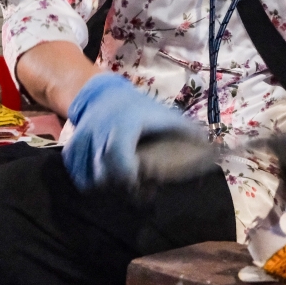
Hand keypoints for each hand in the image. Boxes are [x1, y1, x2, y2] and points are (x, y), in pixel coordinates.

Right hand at [62, 73, 201, 189]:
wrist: (102, 95)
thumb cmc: (139, 109)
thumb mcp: (165, 115)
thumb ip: (185, 131)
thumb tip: (214, 148)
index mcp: (122, 128)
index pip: (119, 158)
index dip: (129, 177)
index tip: (141, 186)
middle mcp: (99, 136)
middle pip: (103, 175)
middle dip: (120, 187)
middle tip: (137, 188)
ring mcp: (82, 144)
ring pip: (88, 180)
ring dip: (106, 188)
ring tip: (123, 184)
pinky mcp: (71, 152)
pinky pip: (77, 176)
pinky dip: (90, 183)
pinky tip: (106, 181)